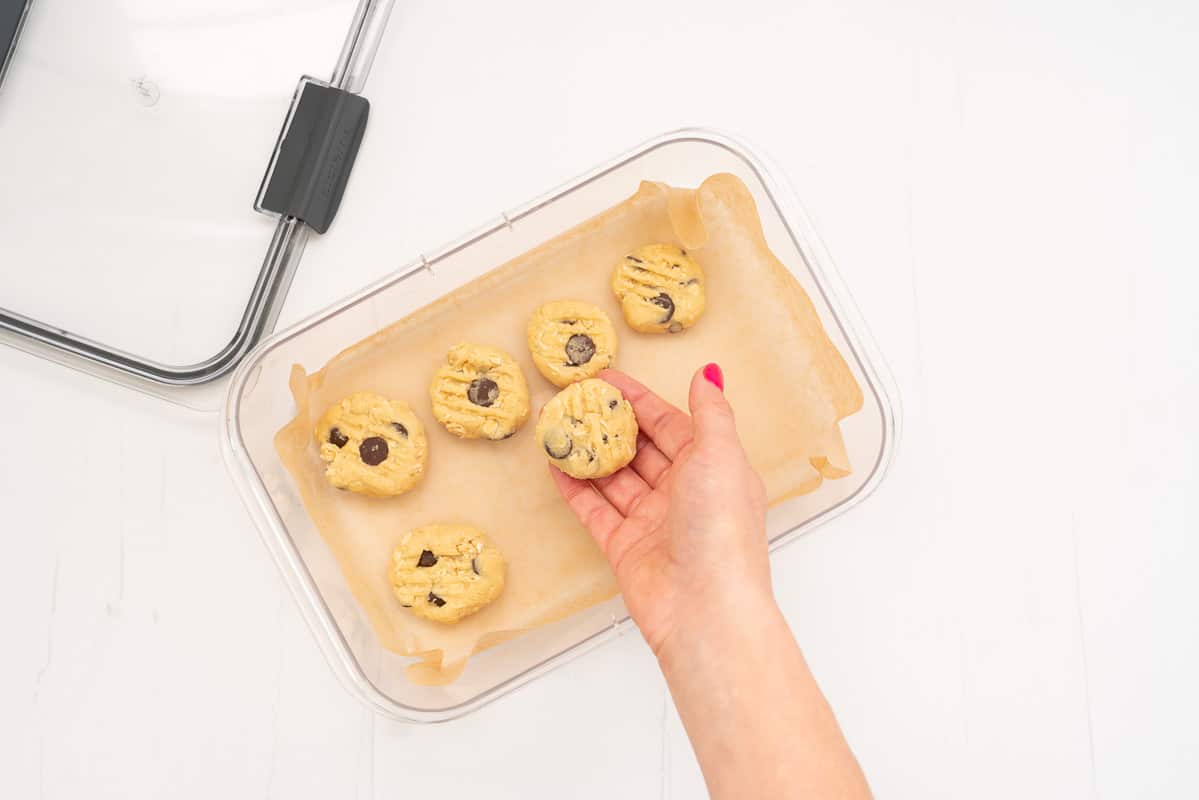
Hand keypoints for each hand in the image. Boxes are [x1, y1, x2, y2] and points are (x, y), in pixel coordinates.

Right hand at [548, 364, 770, 655]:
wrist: (705, 608)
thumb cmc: (722, 529)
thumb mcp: (720, 455)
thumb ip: (710, 411)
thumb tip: (710, 373)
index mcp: (712, 468)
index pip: (670, 423)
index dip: (638, 400)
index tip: (604, 380)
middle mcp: (684, 492)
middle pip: (640, 449)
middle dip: (609, 425)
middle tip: (573, 401)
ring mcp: (653, 521)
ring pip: (615, 478)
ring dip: (588, 453)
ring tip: (557, 427)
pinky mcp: (626, 548)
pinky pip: (595, 510)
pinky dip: (575, 489)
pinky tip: (555, 466)